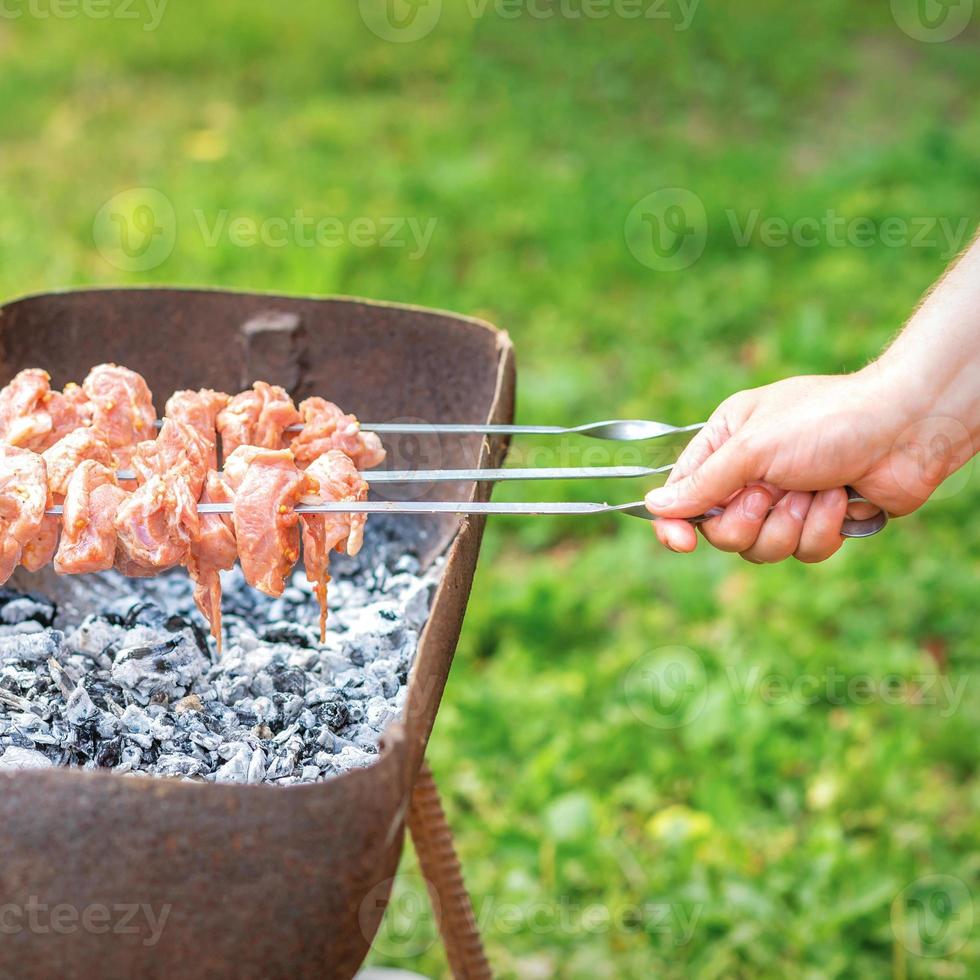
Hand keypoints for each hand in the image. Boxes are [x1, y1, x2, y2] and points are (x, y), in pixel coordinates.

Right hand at [644, 369, 968, 562]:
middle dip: (749, 520)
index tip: (680, 543)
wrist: (905, 428)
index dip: (676, 523)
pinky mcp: (821, 523)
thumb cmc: (825, 420)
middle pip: (721, 532)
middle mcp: (751, 474)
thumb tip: (654, 505)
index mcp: (726, 444)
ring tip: (814, 491)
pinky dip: (823, 528)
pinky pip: (804, 552)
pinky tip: (841, 499)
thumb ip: (702, 483)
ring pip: (762, 548)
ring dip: (790, 524)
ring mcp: (786, 501)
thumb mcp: (752, 447)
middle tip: (771, 493)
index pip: (683, 493)